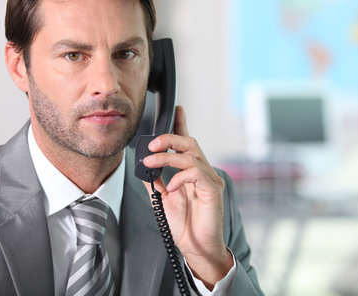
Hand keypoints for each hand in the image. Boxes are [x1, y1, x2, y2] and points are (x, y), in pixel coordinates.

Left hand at [142, 106, 232, 288]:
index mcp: (192, 172)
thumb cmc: (185, 225)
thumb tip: (144, 166)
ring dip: (167, 156)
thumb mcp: (163, 198)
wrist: (197, 248)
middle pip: (190, 143)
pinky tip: (171, 187)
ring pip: (191, 155)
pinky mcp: (214, 190)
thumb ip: (156, 181)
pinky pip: (197, 173)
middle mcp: (204, 172)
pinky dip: (180, 176)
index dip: (182, 125)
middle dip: (169, 138)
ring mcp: (210, 180)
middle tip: (151, 145)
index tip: (177, 110)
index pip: (187, 143)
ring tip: (151, 162)